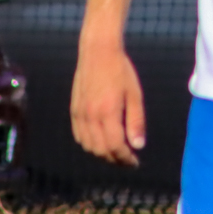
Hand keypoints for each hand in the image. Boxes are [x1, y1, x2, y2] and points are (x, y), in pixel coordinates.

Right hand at [71, 39, 146, 166]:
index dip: (125, 158)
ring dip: (102, 153)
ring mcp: (80, 113)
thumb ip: (136, 121)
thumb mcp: (135, 95)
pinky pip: (79, 136)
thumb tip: (138, 146)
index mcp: (108, 112)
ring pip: (88, 146)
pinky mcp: (74, 110)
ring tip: (116, 152)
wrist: (98, 52)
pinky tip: (101, 141)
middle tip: (128, 160)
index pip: (115, 146)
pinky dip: (89, 144)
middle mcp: (91, 115)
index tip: (135, 162)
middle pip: (101, 150)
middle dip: (115, 159)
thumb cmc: (121, 71)